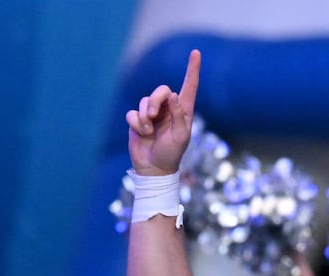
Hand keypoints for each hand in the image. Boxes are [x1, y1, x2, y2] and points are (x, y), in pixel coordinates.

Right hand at [126, 49, 200, 176]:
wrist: (154, 169)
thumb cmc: (172, 154)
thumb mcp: (181, 136)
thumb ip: (179, 115)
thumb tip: (172, 95)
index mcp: (183, 112)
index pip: (189, 86)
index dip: (192, 70)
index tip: (196, 53)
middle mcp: (168, 109)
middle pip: (161, 90)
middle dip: (155, 101)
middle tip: (153, 116)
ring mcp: (152, 114)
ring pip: (145, 101)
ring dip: (145, 116)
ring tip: (148, 131)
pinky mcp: (138, 120)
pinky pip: (133, 113)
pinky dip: (136, 123)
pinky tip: (142, 134)